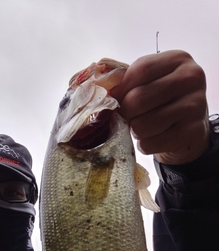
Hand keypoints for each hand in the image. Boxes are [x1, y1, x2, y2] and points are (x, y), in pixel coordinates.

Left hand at [111, 50, 209, 164]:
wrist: (190, 127)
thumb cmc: (163, 100)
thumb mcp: (150, 82)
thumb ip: (127, 80)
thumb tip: (102, 87)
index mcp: (178, 59)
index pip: (140, 70)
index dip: (122, 88)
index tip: (119, 98)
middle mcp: (191, 78)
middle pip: (137, 99)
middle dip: (127, 113)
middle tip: (131, 116)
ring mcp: (195, 106)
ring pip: (142, 125)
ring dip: (135, 130)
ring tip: (143, 127)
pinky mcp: (192, 132)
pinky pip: (150, 143)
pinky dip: (145, 144)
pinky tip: (153, 137)